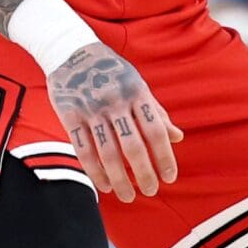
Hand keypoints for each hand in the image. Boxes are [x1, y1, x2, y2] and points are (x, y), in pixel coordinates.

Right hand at [47, 40, 182, 201]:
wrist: (71, 51)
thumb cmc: (113, 71)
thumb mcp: (138, 85)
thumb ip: (156, 112)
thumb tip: (178, 138)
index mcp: (137, 92)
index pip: (155, 130)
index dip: (164, 156)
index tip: (170, 177)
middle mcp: (115, 101)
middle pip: (132, 146)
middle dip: (144, 173)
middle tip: (151, 191)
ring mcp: (91, 108)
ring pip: (107, 152)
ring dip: (119, 179)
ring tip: (128, 196)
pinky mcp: (69, 115)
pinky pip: (83, 149)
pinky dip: (94, 171)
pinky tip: (104, 186)